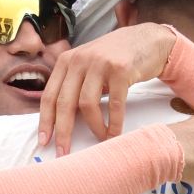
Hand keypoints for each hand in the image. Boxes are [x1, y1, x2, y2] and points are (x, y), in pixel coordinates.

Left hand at [39, 23, 176, 152]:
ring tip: (100, 138)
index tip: (44, 142)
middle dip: (63, 132)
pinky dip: (114, 123)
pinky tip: (114, 133)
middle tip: (64, 153)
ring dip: (93, 127)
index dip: (45, 121)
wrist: (149, 40)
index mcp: (67, 61)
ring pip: (87, 104)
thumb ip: (73, 84)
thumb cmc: (116, 58)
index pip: (49, 95)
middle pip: (64, 102)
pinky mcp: (121, 69)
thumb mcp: (88, 65)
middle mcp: (80, 60)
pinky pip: (114, 104)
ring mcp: (100, 63)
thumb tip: (60, 119)